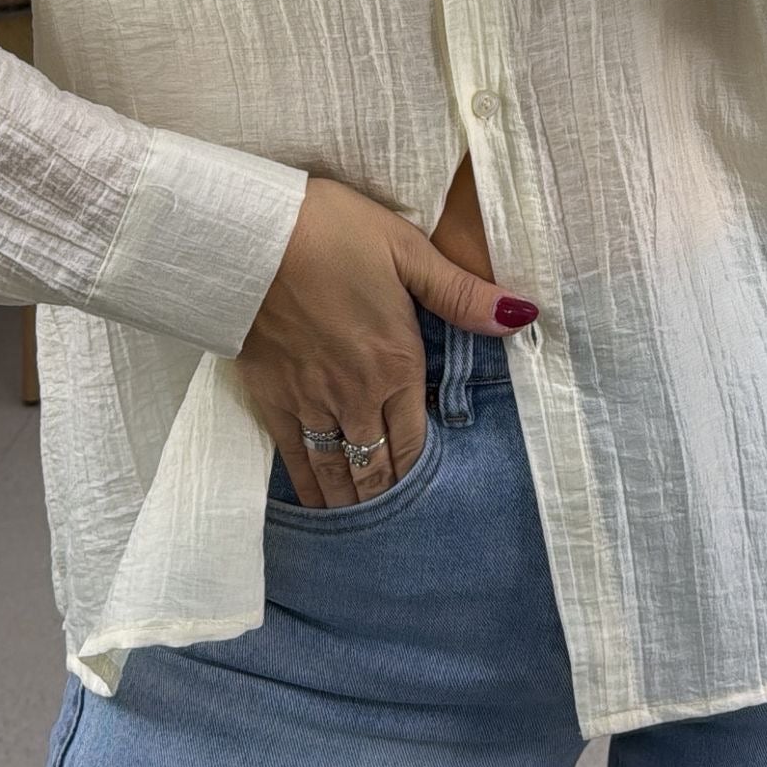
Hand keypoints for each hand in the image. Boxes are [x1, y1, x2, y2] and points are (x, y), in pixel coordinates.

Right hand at [237, 177, 537, 509]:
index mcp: (395, 364)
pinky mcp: (271, 397)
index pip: (416, 440)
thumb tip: (520, 316)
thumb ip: (460, 293)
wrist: (246, 236)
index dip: (423, 475)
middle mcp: (355, 395)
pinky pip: (295, 457)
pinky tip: (317, 505)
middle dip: (390, 498)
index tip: (435, 504)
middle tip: (403, 534)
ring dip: (354, 503)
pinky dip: (310, 487)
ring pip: (338, 471)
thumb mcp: (405, 249)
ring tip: (366, 529)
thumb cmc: (329, 232)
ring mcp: (310, 401)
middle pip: (378, 466)